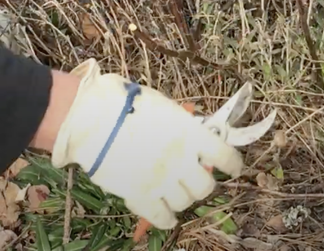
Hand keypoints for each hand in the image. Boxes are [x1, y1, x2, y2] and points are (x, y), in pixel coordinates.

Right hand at [49, 59, 243, 229]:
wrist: (90, 119)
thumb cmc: (124, 103)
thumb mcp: (161, 106)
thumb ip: (180, 121)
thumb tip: (192, 127)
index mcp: (191, 134)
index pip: (226, 157)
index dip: (233, 165)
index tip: (233, 169)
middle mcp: (182, 161)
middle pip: (206, 186)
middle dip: (202, 183)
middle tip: (192, 178)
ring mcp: (162, 181)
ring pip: (186, 202)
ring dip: (183, 198)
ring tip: (172, 191)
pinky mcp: (140, 197)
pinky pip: (162, 218)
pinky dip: (167, 219)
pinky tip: (166, 215)